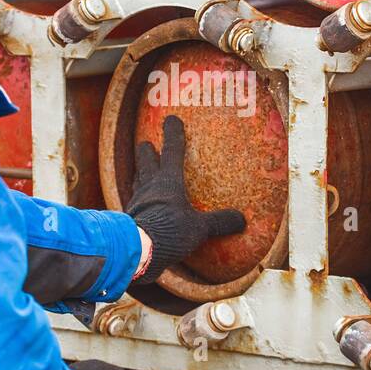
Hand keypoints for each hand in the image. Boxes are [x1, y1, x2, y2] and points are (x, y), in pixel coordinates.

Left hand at [125, 115, 245, 283]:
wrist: (137, 250)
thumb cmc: (169, 231)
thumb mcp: (199, 228)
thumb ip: (219, 222)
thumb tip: (241, 220)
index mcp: (168, 182)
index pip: (172, 151)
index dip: (173, 134)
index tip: (172, 119)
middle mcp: (150, 187)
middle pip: (146, 162)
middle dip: (147, 151)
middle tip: (146, 144)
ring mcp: (136, 202)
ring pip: (137, 181)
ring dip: (139, 173)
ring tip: (140, 171)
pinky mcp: (129, 218)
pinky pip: (133, 203)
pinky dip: (137, 200)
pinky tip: (138, 206)